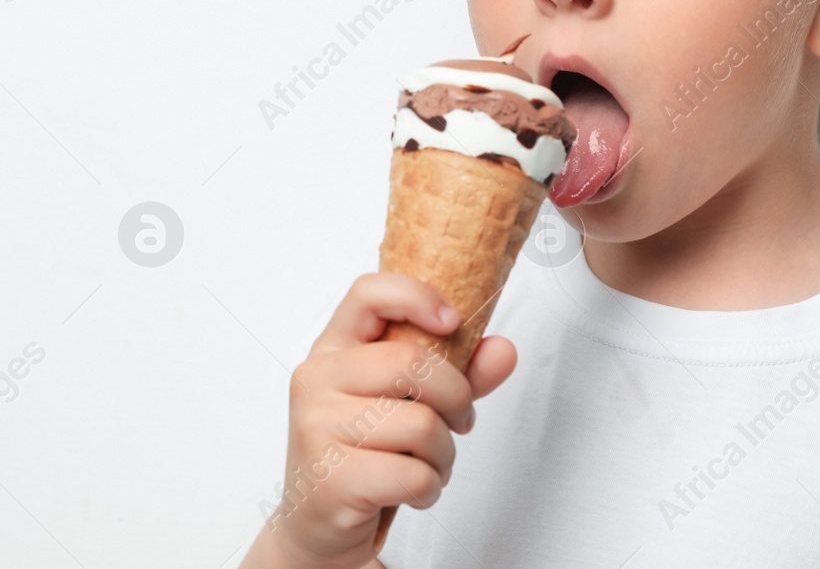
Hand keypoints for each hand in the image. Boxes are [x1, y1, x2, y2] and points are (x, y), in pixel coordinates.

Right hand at [241, 272, 517, 568]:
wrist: (317, 525)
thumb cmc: (363, 454)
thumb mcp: (409, 404)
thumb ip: (456, 373)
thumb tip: (503, 350)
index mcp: (332, 349)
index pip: (368, 293)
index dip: (416, 296)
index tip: (451, 322)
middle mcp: (316, 379)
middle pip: (411, 362)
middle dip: (456, 397)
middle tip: (460, 421)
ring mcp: (317, 427)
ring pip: (420, 424)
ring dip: (444, 454)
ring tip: (429, 465)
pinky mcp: (331, 478)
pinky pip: (413, 474)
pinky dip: (430, 488)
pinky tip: (411, 491)